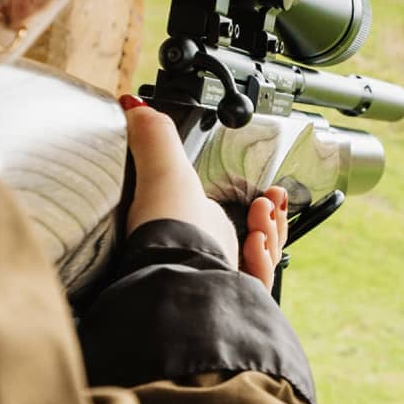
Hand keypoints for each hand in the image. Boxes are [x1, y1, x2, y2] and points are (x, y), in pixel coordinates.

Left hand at [121, 98, 289, 293]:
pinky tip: (257, 242)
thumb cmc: (166, 232)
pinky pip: (262, 280)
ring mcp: (223, 276)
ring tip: (263, 213)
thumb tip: (132, 106)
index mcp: (193, 228)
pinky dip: (266, 259)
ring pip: (264, 257)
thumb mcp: (162, 173)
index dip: (255, 203)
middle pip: (257, 236)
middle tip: (268, 199)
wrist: (180, 276)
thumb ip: (155, 137)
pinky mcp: (236, 296)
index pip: (231, 215)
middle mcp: (207, 254)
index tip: (267, 189)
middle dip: (271, 214)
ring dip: (271, 230)